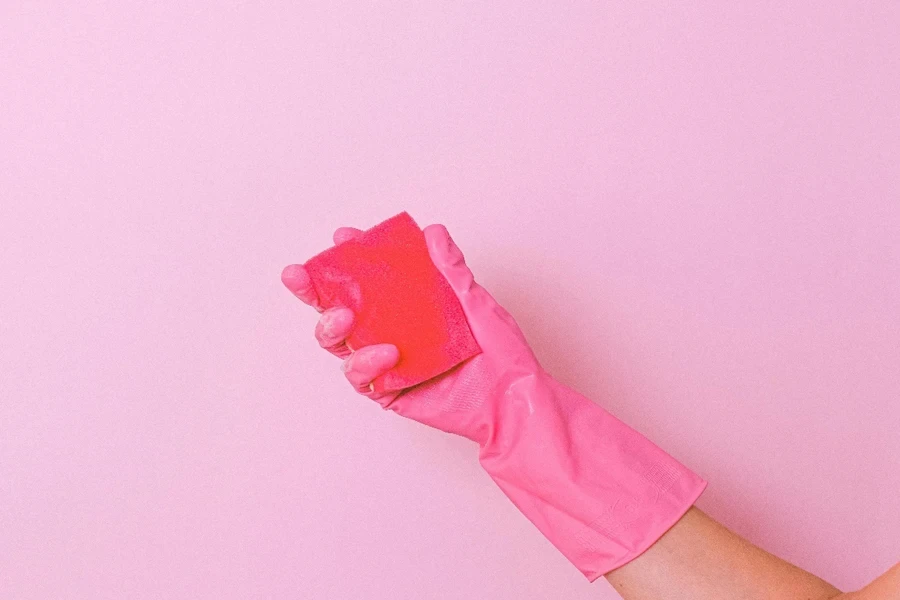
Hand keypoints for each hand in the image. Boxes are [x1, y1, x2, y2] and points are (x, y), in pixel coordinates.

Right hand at [281, 223, 538, 442]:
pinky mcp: (390, 391)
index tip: (342, 238)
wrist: (514, 401)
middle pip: (341, 309)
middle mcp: (393, 331)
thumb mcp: (476, 303)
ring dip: (332, 327)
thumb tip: (433, 232)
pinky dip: (366, 363)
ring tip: (343, 317)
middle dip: (314, 291)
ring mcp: (388, 362)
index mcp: (410, 306)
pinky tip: (384, 352)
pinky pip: (363, 378)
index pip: (372, 278)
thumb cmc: (502, 354)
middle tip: (301, 275)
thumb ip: (452, 271)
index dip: (350, 258)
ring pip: (341, 344)